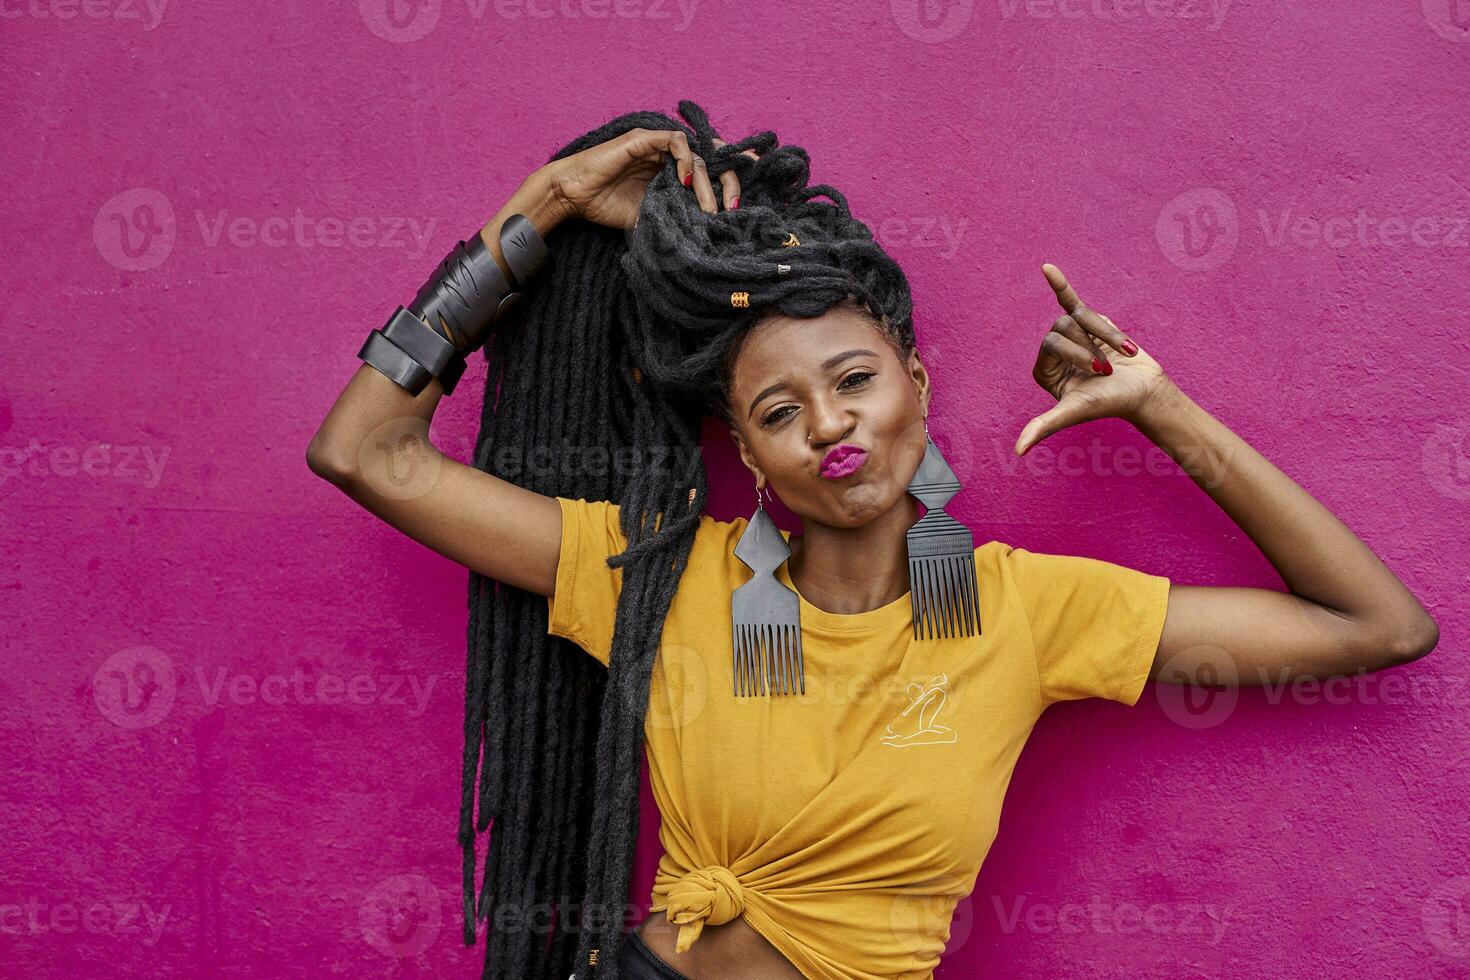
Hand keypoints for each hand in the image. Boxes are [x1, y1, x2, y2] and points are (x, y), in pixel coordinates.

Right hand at [546, 129, 755, 229]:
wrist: (574, 197)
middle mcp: (669, 157)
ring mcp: (657, 146)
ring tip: (708, 208)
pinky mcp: (644, 139)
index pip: (711, 171)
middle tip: (732, 209)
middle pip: (713, 160)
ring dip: (708, 181)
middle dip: (729, 182)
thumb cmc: (606, 206)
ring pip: (698, 153)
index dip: (731, 181)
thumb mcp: (649, 220)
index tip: (744, 203)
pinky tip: (684, 182)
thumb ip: (674, 222)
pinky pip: (675, 140)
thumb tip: (700, 244)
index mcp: (673, 173)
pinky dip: (686, 159)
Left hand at [1014, 263, 1171, 455]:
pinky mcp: (1092, 324)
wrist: (1147, 391)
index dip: (1075, 351)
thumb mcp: (1074, 411)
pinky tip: (1046, 268)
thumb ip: (1044, 426)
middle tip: (1108, 367)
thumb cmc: (1111, 403)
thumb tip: (1018, 451)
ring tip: (1120, 353)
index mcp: (1046, 372)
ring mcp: (1074, 336)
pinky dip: (1060, 285)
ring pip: (1079, 315)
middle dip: (1089, 344)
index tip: (1098, 371)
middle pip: (1062, 327)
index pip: (1049, 343)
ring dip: (1103, 332)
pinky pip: (1071, 299)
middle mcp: (1056, 353)